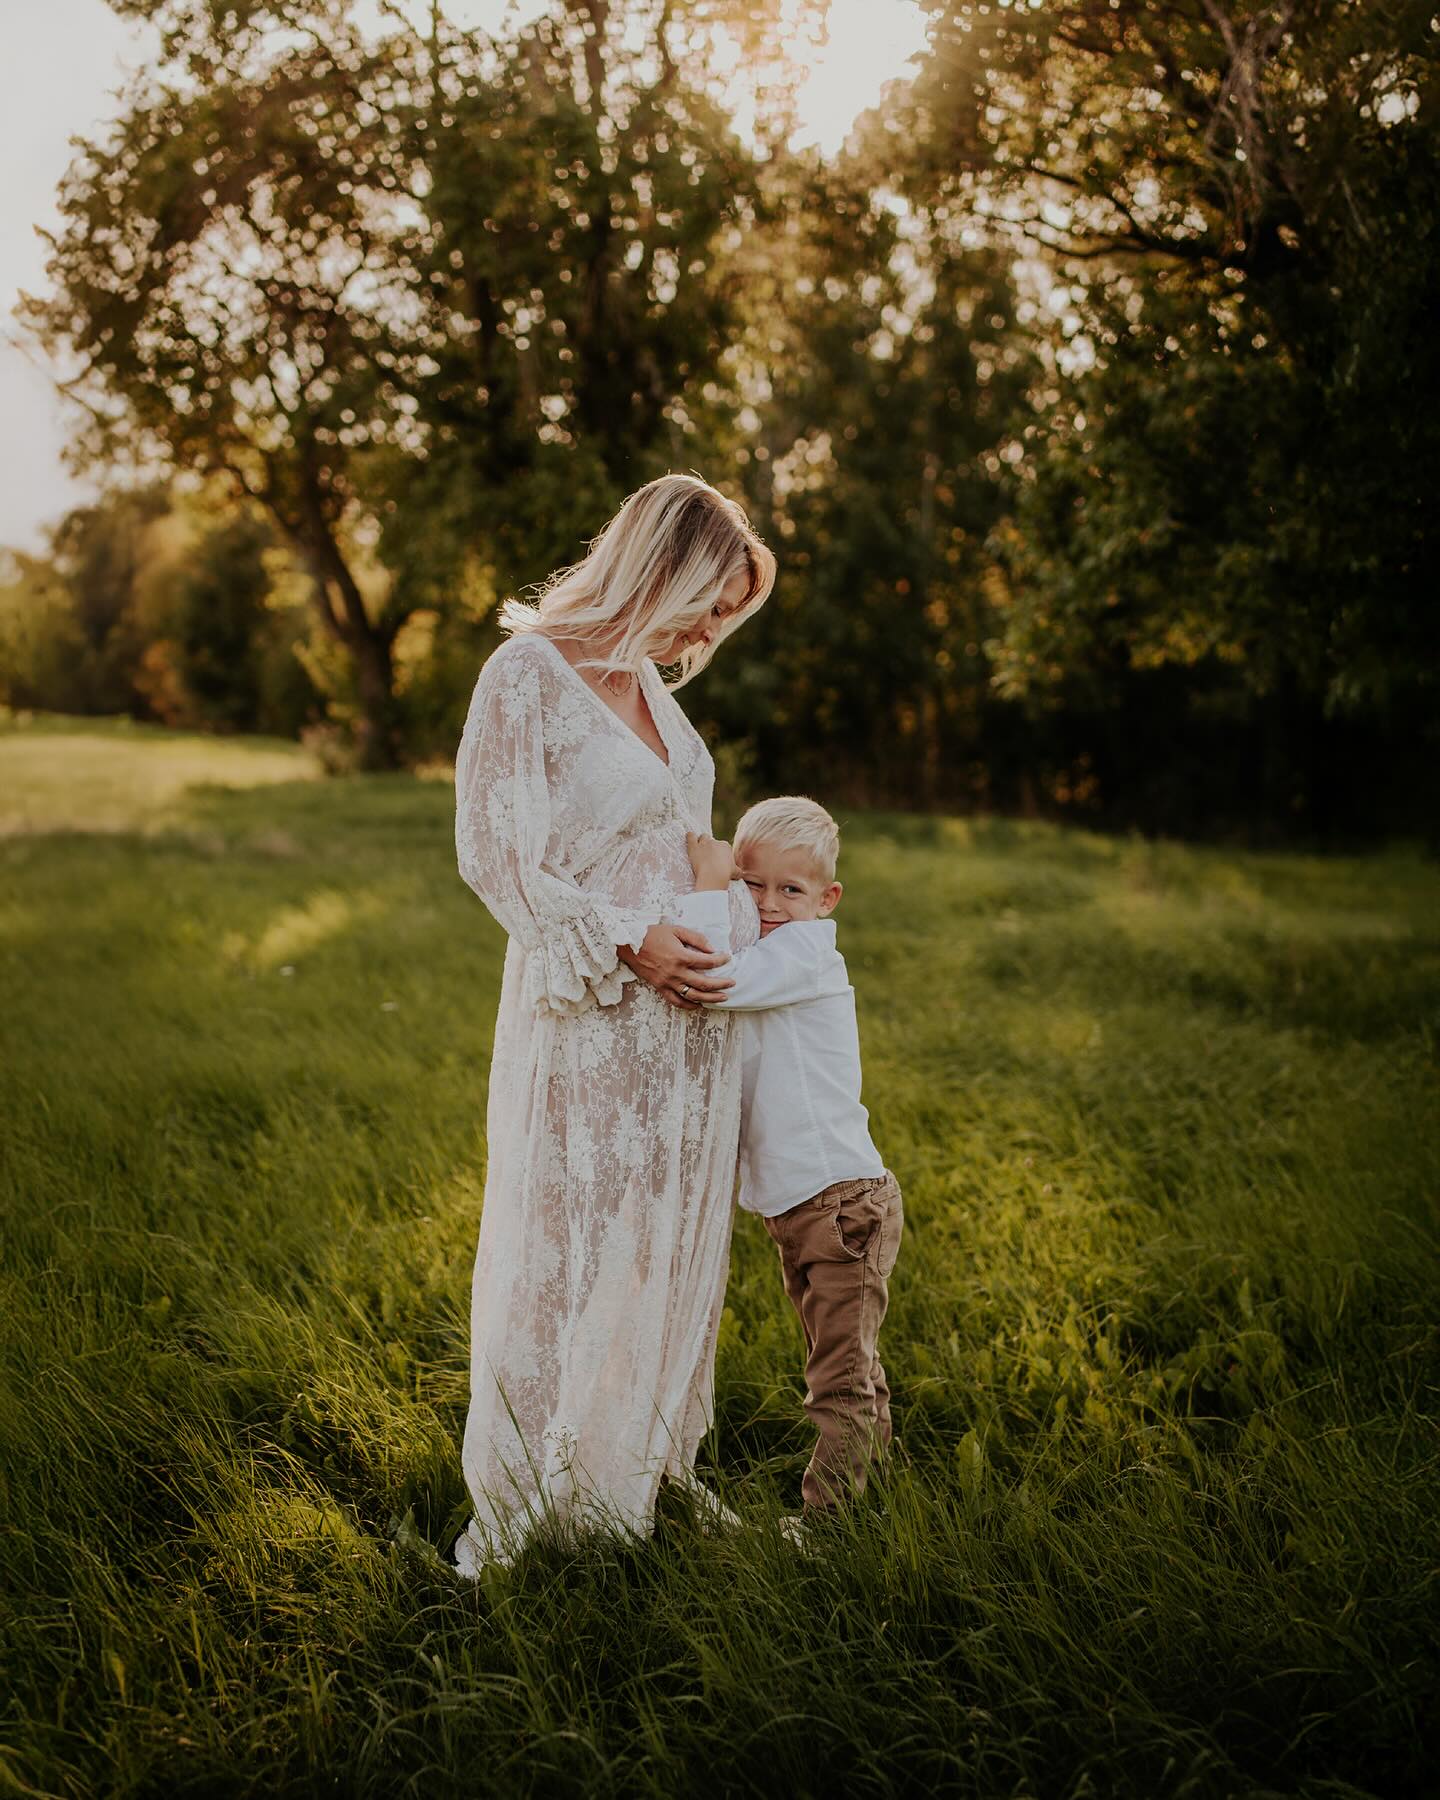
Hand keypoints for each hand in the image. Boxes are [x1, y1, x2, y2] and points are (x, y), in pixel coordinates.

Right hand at [619, 923, 733, 1010]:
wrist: (630, 944)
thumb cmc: (652, 934)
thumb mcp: (676, 930)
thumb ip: (696, 938)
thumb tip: (712, 949)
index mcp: (681, 956)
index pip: (707, 962)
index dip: (720, 960)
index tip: (727, 958)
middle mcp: (676, 972)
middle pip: (704, 983)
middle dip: (721, 984)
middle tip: (732, 983)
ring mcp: (668, 982)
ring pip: (693, 996)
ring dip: (710, 998)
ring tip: (723, 998)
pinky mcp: (660, 988)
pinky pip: (676, 1001)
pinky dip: (689, 1005)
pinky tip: (699, 1005)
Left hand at [686, 831, 737, 891]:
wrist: (713, 875)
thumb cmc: (725, 874)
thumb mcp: (736, 872)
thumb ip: (737, 870)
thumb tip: (739, 873)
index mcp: (726, 846)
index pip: (723, 846)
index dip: (720, 853)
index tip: (718, 860)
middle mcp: (715, 842)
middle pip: (713, 841)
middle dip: (711, 847)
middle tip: (709, 856)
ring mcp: (704, 843)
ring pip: (703, 837)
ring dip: (702, 841)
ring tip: (700, 847)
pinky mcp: (694, 847)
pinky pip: (691, 836)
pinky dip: (690, 836)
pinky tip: (689, 836)